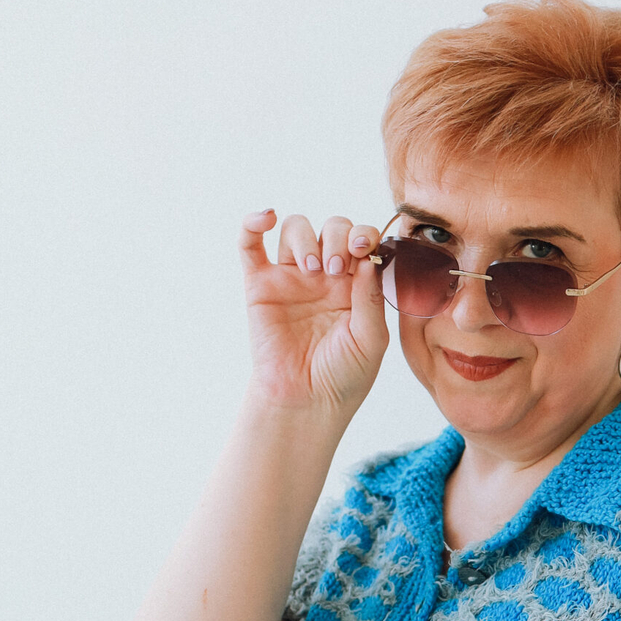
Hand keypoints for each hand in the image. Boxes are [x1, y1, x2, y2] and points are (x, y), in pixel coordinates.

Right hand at [239, 208, 389, 418]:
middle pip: (332, 227)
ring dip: (305, 239)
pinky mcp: (261, 286)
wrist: (307, 402)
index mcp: (356, 284)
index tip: (362, 250)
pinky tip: (265, 218)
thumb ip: (371, 297)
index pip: (362, 241)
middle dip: (336, 238)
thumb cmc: (343, 375)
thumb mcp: (371, 339)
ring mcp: (291, 278)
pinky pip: (250, 245)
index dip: (364, 236)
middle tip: (335, 269)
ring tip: (311, 269)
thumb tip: (369, 256)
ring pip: (296, 229)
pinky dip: (253, 224)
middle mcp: (325, 275)